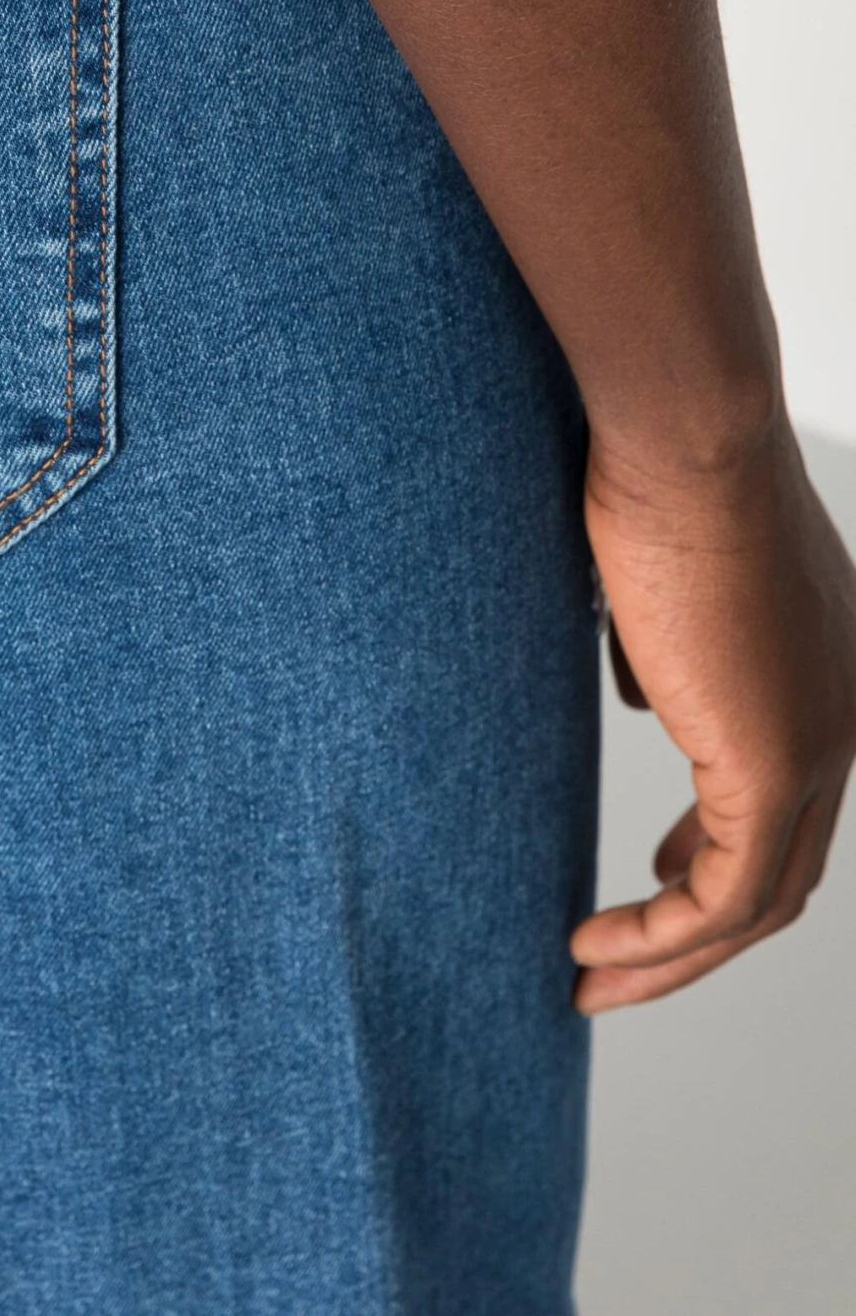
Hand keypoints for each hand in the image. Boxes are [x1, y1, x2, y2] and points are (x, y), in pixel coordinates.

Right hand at [572, 409, 855, 1012]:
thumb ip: (664, 650)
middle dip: (693, 929)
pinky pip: (726, 897)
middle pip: (783, 866)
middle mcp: (844, 716)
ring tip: (591, 979)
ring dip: (670, 956)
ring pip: (761, 901)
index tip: (653, 869)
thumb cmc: (660, 476)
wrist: (690, 442)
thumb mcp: (660, 579)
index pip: (785, 797)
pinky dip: (661, 936)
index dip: (712, 848)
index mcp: (826, 671)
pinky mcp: (776, 765)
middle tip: (614, 959)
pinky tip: (595, 940)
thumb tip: (642, 698)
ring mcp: (821, 744)